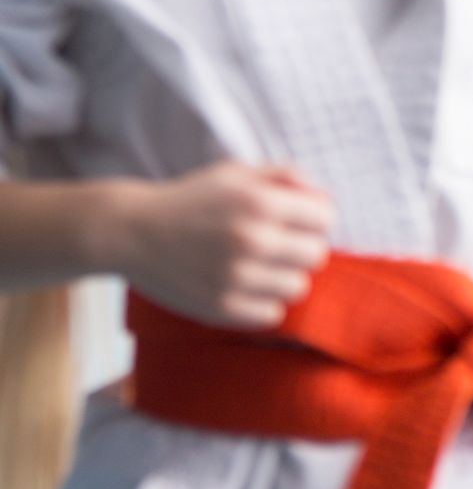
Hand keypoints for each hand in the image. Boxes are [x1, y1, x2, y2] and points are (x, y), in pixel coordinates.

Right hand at [112, 162, 334, 328]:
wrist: (132, 231)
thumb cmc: (192, 199)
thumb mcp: (239, 173)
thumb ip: (287, 177)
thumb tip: (325, 200)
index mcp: (260, 203)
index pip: (325, 219)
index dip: (315, 218)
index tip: (297, 220)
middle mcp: (251, 240)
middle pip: (317, 255)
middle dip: (303, 247)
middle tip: (279, 244)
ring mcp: (235, 278)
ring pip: (298, 288)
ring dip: (285, 277)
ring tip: (261, 266)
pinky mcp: (218, 308)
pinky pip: (271, 315)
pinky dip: (264, 303)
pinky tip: (246, 287)